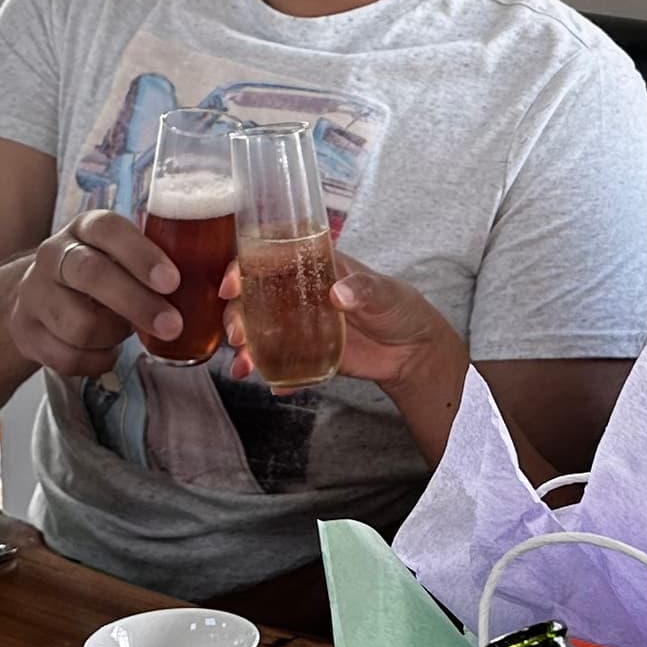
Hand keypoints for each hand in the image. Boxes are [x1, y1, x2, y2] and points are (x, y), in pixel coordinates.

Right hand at [4, 209, 191, 376]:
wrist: (41, 298)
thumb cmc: (104, 275)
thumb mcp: (125, 258)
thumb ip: (160, 265)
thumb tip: (220, 287)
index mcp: (86, 228)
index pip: (109, 229)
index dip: (141, 255)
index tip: (172, 281)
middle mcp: (54, 254)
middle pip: (91, 275)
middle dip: (137, 303)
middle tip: (173, 325)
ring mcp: (34, 293)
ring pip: (79, 324)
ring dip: (114, 336)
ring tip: (125, 332)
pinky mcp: (24, 331)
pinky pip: (67, 357)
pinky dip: (96, 361)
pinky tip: (105, 350)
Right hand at [222, 254, 472, 455]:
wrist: (413, 350)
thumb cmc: (399, 307)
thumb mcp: (385, 292)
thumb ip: (364, 290)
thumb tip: (339, 293)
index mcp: (313, 267)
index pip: (269, 258)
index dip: (243, 266)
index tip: (233, 283)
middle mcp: (298, 294)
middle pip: (253, 298)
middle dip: (236, 315)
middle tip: (237, 335)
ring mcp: (300, 326)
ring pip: (259, 332)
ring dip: (245, 349)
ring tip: (243, 367)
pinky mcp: (308, 355)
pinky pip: (283, 365)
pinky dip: (275, 377)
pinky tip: (276, 387)